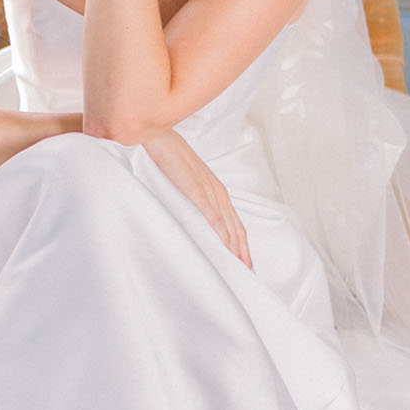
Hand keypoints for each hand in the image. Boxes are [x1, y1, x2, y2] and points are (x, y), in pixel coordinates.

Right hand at [141, 128, 252, 269]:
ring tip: (241, 265)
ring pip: (229, 225)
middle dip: (244, 250)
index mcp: (215, 189)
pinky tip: (225, 246)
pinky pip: (213, 216)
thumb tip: (189, 212)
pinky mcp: (198, 191)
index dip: (241, 241)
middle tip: (248, 270)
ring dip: (236, 247)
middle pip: (237, 227)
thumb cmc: (170, 158)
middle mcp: (218, 192)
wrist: (161, 140)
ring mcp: (209, 191)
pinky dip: (222, 233)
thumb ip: (191, 196)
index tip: (244, 259)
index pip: (234, 221)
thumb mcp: (185, 181)